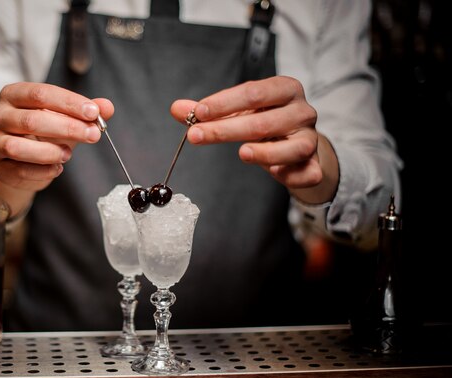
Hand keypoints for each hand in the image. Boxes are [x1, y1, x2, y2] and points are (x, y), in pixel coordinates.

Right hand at [0, 82, 113, 215]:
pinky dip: (42, 171)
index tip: (93, 112)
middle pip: (31, 120)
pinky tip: (57, 168)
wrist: (25, 160)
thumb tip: (107, 106)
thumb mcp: (68, 117)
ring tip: (68, 154)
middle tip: (92, 135)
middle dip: (67, 128)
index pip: (41, 94)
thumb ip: (87, 111)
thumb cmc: (46, 132)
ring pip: (18, 147)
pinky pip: (19, 170)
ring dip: (49, 152)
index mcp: (14, 94)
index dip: (69, 103)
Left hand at [170, 76, 337, 204]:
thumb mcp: (238, 112)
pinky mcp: (315, 165)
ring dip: (265, 152)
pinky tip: (274, 172)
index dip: (224, 103)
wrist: (297, 143)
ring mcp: (311, 139)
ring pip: (293, 147)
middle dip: (226, 130)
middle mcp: (302, 111)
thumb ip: (208, 111)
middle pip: (264, 121)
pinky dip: (291, 174)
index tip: (198, 113)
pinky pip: (307, 172)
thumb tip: (176, 109)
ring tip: (242, 153)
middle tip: (196, 136)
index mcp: (284, 89)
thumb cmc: (265, 122)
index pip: (253, 92)